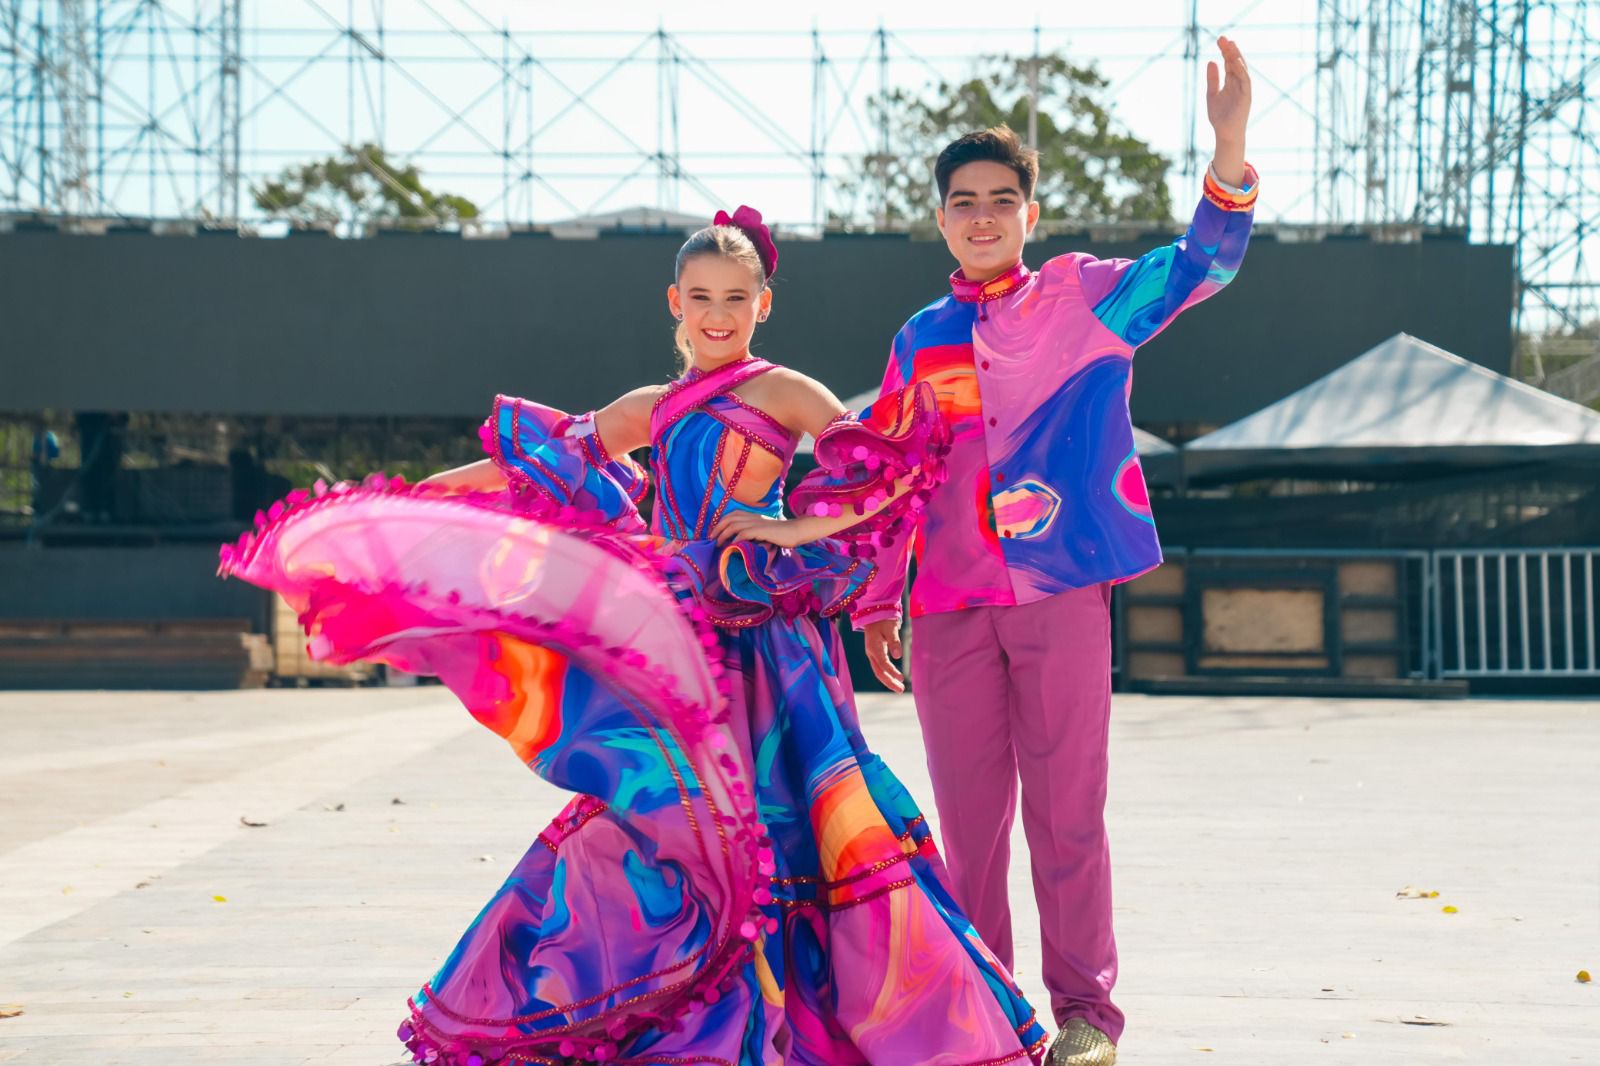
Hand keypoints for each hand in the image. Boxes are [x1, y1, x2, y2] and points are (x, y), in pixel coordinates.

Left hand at [711, 511, 826, 548]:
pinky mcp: (762, 530)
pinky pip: (744, 533)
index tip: (714, 533)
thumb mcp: (764, 532)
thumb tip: (740, 543)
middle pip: (729, 518)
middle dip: (717, 528)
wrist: (796, 531)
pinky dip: (736, 539)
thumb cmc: (781, 534)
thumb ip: (753, 534)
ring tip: (718, 544)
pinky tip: (732, 546)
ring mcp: (757, 523)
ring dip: (723, 534)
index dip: (721, 522)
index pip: (732, 514)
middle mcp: (753, 517)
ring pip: (734, 525)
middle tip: (711, 539)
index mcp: (753, 516)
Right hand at [862, 618, 904, 692]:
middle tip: (901, 690)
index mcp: (873, 647)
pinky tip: (894, 679)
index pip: (883, 663)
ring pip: (878, 671)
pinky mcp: (874, 654)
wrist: (873, 614)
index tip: (901, 678)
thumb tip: (898, 656)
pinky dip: (887, 675)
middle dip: (889, 682)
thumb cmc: (883, 620)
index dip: (892, 671)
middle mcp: (871, 653)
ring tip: (900, 688)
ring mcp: (871, 654)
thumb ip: (894, 642)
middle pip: (879, 672)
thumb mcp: (891, 628)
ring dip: (889, 680)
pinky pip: (880, 668)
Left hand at [1206, 36, 1250, 184]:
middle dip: (1230, 50)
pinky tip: (1236, 61)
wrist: (1225, 134)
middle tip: (1223, 38)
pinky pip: (1246, 80)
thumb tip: (1211, 61)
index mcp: (1231, 82)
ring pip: (1241, 69)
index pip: (1228, 63)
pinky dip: (1241, 70)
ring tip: (1230, 45)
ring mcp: (1243, 89)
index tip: (1219, 40)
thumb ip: (1213, 79)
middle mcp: (1239, 83)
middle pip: (1235, 63)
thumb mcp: (1212, 94)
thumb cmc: (1220, 116)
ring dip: (1236, 57)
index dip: (1225, 51)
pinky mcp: (1246, 96)